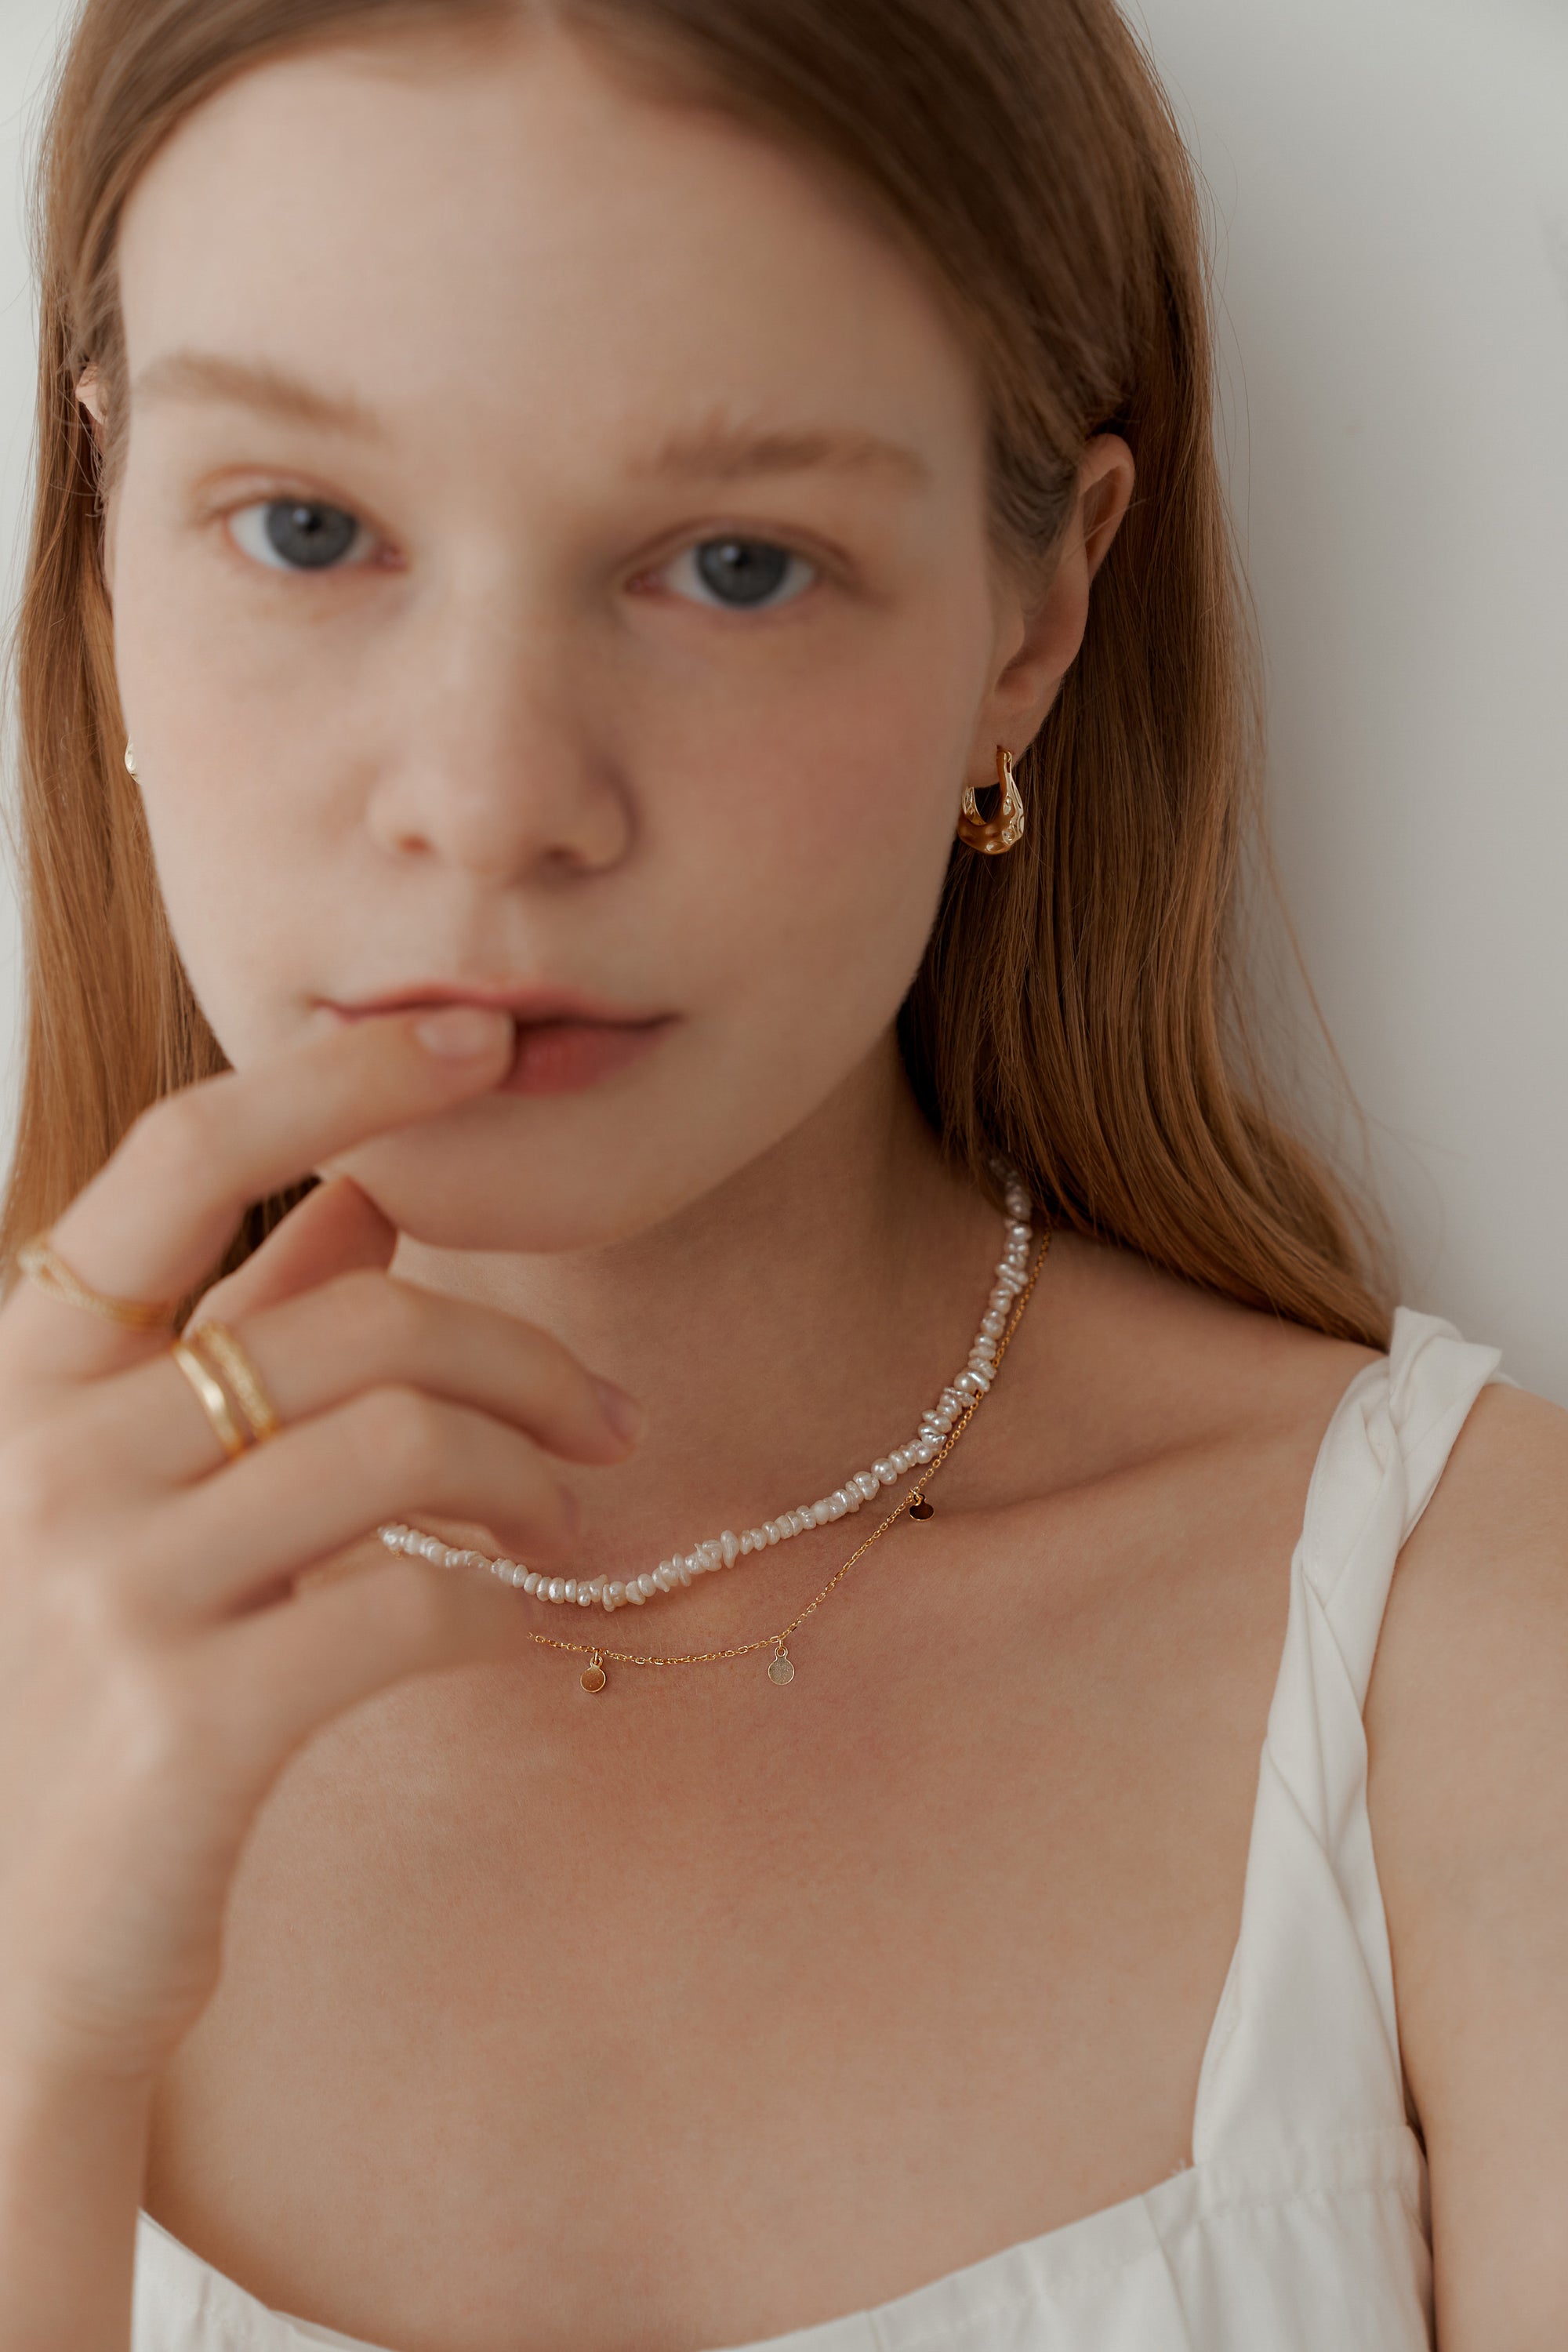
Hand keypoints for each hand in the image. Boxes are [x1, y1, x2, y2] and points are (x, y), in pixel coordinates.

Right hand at [0, 1004, 639, 2086]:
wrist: (9, 1941)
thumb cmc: (77, 1684)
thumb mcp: (126, 1479)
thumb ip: (232, 1327)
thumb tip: (366, 1185)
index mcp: (27, 1372)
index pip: (180, 1153)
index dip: (340, 1077)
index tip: (477, 1041)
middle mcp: (44, 1455)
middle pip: (353, 1315)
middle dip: (519, 1352)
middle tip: (603, 1420)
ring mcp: (106, 1588)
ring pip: (400, 1441)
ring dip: (527, 1473)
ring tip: (562, 1520)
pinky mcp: (188, 1723)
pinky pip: (414, 1604)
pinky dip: (511, 1600)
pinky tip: (531, 1615)